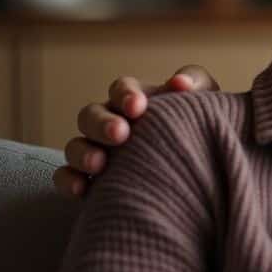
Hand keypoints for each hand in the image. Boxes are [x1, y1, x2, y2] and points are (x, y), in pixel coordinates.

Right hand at [52, 65, 220, 198]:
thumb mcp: (206, 103)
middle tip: (120, 134)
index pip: (121, 88)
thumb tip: (180, 83)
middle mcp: (110, 123)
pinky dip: (69, 181)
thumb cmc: (201, 128)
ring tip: (99, 163)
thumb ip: (196, 86)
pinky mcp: (91, 182)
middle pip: (90, 115)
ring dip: (83, 153)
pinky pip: (66, 178)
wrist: (206, 171)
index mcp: (135, 100)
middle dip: (102, 124)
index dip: (125, 95)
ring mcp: (96, 152)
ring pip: (75, 146)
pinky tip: (82, 189)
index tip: (139, 107)